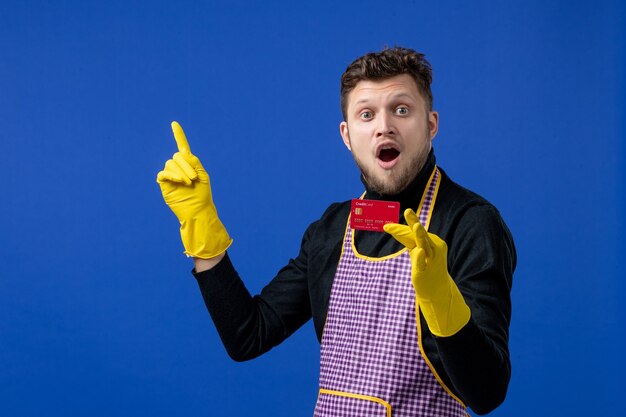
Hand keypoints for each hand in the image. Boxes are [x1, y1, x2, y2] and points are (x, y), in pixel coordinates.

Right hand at [157, 121, 231, 258]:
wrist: (197, 210)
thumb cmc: (202, 194)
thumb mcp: (203, 175)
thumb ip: (194, 162)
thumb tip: (183, 154)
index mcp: (189, 164)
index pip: (182, 147)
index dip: (179, 135)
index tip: (174, 124)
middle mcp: (178, 168)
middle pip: (177, 157)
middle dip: (187, 166)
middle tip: (194, 178)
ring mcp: (170, 175)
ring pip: (170, 164)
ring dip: (180, 172)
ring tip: (188, 183)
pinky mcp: (164, 184)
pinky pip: (163, 173)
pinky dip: (170, 175)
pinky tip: (177, 181)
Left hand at [384, 208, 469, 335]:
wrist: (437, 290)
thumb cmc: (425, 266)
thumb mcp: (414, 250)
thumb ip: (405, 238)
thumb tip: (390, 227)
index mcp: (429, 241)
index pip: (413, 232)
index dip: (399, 229)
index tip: (386, 226)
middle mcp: (432, 247)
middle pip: (418, 233)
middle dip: (412, 222)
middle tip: (407, 211)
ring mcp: (431, 258)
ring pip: (423, 244)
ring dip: (420, 235)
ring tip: (416, 225)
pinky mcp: (426, 270)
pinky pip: (423, 263)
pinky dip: (421, 257)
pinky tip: (420, 252)